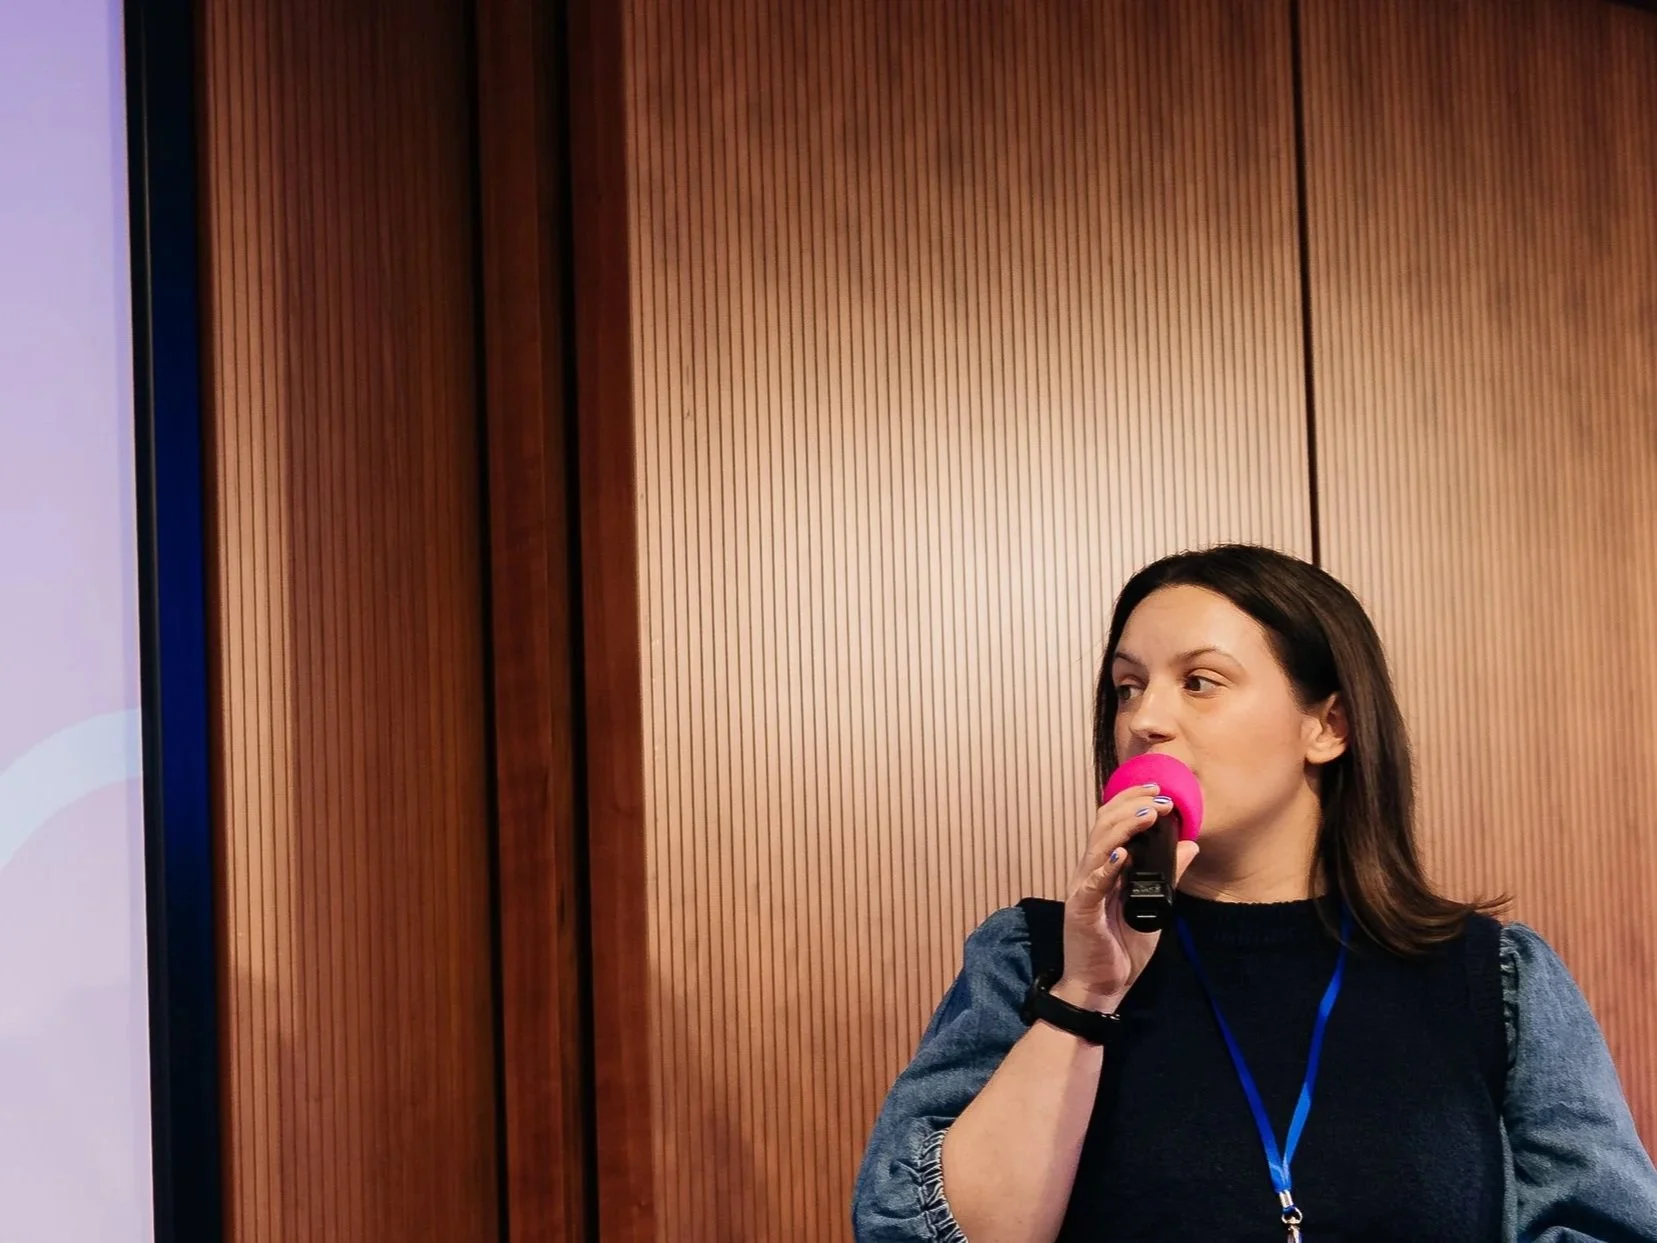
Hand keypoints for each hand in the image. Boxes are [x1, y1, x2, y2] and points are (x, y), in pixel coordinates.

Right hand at [1053, 783, 1199, 1010]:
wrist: (1099, 988)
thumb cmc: (1120, 950)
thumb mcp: (1153, 906)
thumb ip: (1168, 876)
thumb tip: (1189, 845)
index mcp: (1104, 870)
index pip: (1113, 824)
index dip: (1132, 802)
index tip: (1158, 790)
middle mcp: (1089, 873)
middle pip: (1104, 826)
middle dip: (1131, 806)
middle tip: (1158, 797)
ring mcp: (1083, 890)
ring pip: (1098, 847)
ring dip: (1124, 827)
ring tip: (1147, 814)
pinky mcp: (1081, 911)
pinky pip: (1092, 885)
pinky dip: (1106, 869)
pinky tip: (1121, 856)